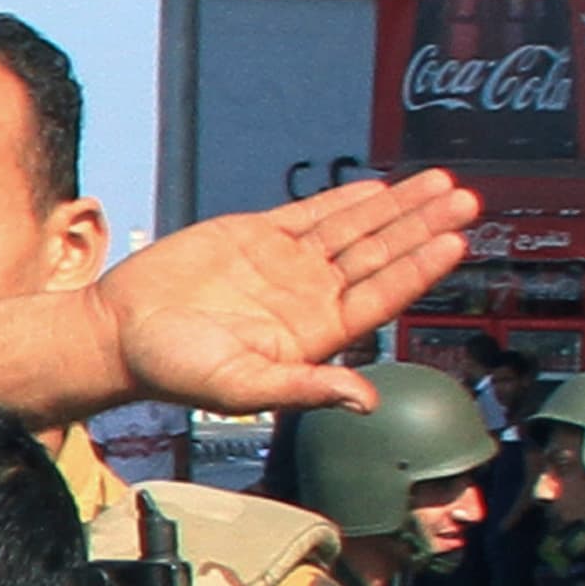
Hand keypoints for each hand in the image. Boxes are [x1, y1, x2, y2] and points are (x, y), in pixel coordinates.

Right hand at [92, 171, 478, 417]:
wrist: (118, 333)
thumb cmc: (172, 370)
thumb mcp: (240, 386)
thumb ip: (304, 388)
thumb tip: (364, 401)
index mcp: (312, 335)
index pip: (381, 297)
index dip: (418, 268)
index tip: (455, 241)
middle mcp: (307, 298)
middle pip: (379, 256)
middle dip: (422, 227)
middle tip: (466, 200)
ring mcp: (284, 265)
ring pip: (355, 230)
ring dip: (398, 207)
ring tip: (441, 184)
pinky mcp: (256, 237)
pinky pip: (311, 214)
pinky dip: (346, 199)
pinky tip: (380, 188)